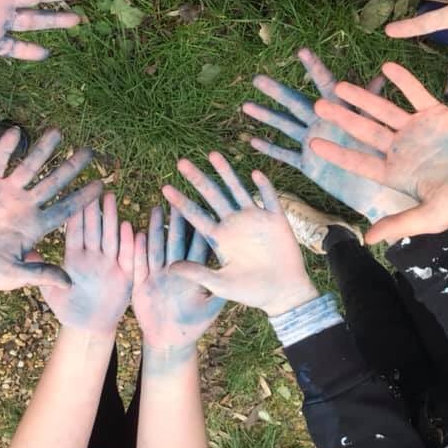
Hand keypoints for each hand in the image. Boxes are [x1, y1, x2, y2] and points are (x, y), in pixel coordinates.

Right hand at [0, 128, 102, 293]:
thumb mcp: (14, 275)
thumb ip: (40, 274)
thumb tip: (69, 282)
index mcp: (35, 226)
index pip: (65, 209)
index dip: (83, 198)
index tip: (102, 186)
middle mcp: (24, 206)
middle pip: (54, 182)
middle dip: (71, 167)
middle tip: (90, 152)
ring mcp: (4, 194)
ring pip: (29, 167)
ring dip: (42, 150)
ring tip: (58, 132)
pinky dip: (5, 148)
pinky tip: (16, 132)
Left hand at [40, 194, 133, 336]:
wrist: (88, 327)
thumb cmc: (67, 308)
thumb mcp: (51, 292)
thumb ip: (41, 273)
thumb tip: (28, 252)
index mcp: (75, 257)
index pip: (75, 232)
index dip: (76, 215)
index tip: (74, 195)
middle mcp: (93, 256)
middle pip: (95, 229)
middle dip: (96, 210)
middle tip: (96, 188)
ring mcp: (110, 264)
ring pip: (111, 237)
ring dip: (112, 218)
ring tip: (111, 198)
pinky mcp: (125, 275)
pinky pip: (128, 257)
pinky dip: (130, 244)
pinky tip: (131, 228)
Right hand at [132, 206, 224, 350]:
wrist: (168, 342)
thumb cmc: (191, 327)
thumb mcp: (209, 311)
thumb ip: (219, 294)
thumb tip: (238, 276)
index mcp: (193, 274)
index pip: (196, 246)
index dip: (199, 229)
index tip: (203, 209)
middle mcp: (175, 270)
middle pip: (176, 241)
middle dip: (176, 221)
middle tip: (179, 198)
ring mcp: (157, 275)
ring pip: (156, 247)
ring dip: (156, 229)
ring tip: (156, 208)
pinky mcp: (142, 284)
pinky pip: (138, 264)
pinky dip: (136, 249)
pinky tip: (134, 232)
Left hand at [161, 153, 317, 316]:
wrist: (283, 293)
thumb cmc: (251, 292)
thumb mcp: (220, 284)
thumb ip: (197, 273)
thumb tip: (169, 267)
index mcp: (219, 238)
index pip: (196, 215)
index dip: (181, 203)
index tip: (164, 189)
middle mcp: (234, 223)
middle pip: (212, 195)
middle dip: (197, 179)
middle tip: (181, 163)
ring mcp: (255, 219)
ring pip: (237, 189)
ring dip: (226, 173)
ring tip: (212, 155)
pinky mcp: (276, 220)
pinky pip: (269, 198)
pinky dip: (264, 186)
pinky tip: (255, 173)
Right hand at [243, 48, 416, 222]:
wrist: (377, 189)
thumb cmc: (381, 157)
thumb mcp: (376, 128)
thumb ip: (371, 105)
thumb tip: (381, 77)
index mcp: (340, 112)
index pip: (325, 85)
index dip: (314, 69)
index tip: (302, 51)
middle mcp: (322, 122)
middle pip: (295, 103)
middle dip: (276, 92)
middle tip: (257, 78)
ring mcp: (312, 141)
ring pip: (285, 126)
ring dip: (266, 116)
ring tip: (246, 105)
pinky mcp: (308, 163)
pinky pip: (285, 155)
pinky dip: (270, 149)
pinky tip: (252, 140)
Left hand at [309, 63, 447, 244]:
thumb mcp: (430, 216)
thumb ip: (398, 223)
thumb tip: (367, 240)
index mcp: (396, 173)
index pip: (360, 162)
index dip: (337, 153)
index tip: (314, 143)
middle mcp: (401, 149)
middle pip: (365, 131)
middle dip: (342, 119)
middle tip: (319, 106)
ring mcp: (417, 130)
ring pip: (385, 110)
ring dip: (364, 97)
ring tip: (341, 85)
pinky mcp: (437, 114)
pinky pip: (416, 93)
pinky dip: (403, 80)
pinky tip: (386, 67)